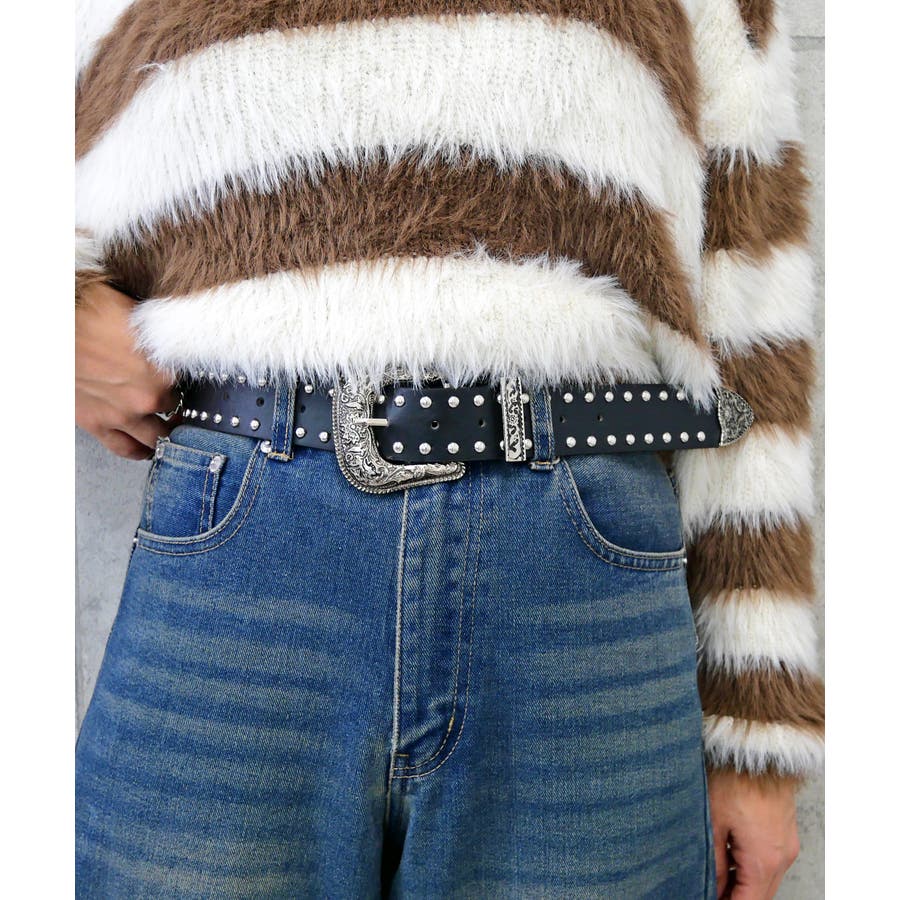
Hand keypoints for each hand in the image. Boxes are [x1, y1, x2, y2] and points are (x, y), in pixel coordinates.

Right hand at [76, 282, 181, 459]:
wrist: (50, 328)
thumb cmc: (88, 312)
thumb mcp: (137, 315)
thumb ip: (160, 332)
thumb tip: (177, 331)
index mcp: (164, 368)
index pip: (190, 383)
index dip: (185, 380)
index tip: (184, 379)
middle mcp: (149, 397)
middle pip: (177, 411)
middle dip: (178, 407)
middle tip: (177, 404)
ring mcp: (124, 415)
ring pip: (156, 437)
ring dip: (164, 435)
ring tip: (167, 430)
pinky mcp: (98, 424)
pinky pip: (125, 448)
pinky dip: (139, 451)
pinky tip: (146, 449)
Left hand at [707, 769, 800, 898]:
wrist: (759, 748)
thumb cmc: (734, 777)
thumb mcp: (713, 821)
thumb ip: (714, 861)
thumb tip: (712, 887)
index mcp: (764, 859)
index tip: (707, 898)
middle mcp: (782, 856)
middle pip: (760, 895)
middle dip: (735, 897)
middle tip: (709, 890)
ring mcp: (786, 844)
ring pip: (765, 880)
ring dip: (744, 884)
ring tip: (716, 878)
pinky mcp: (784, 832)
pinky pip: (770, 863)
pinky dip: (752, 869)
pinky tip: (730, 860)